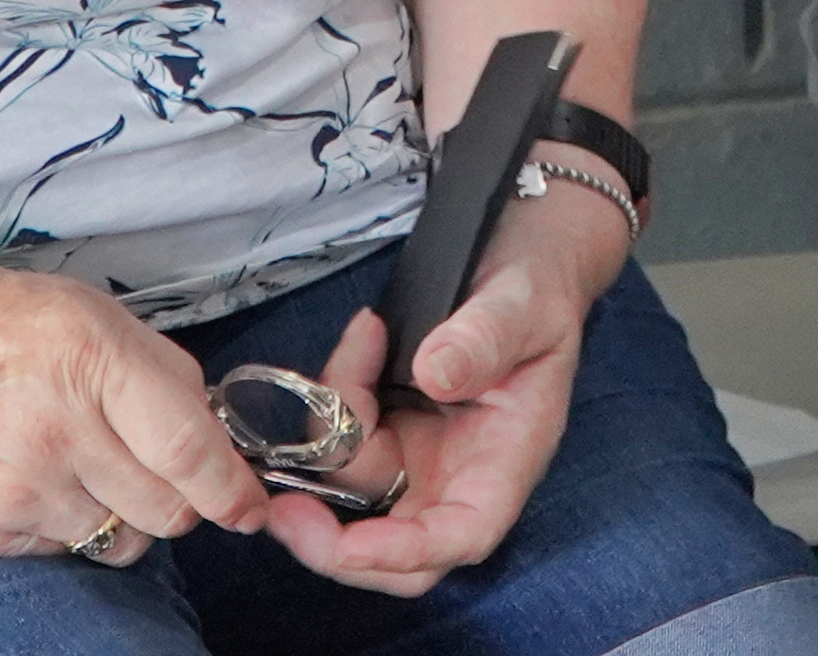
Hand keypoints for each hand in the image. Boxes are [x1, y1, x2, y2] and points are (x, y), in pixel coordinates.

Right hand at [0, 253, 267, 560]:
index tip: (250, 504)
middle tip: (159, 469)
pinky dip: (65, 523)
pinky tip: (34, 477)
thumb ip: (157, 370)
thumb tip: (212, 428)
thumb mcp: (87, 310)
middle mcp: (58, 432)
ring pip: (119, 539)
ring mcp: (17, 489)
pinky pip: (61, 549)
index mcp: (94, 361)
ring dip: (122, 512)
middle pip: (167, 511)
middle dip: (182, 497)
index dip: (233, 488)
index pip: (190, 450)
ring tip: (85, 465)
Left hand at [260, 176, 628, 593]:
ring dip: (335, 422)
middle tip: (280, 505)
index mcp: (506, 462)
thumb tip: (435, 374)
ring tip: (363, 343)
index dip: (401, 553)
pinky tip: (361, 342)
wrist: (521, 264)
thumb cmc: (536, 290)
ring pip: (354, 482)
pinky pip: (343, 436)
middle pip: (393, 547)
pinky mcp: (391, 429)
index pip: (460, 536)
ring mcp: (421, 456)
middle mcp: (459, 475)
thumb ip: (484, 338)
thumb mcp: (521, 304)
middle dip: (332, 540)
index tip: (349, 545)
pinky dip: (335, 397)